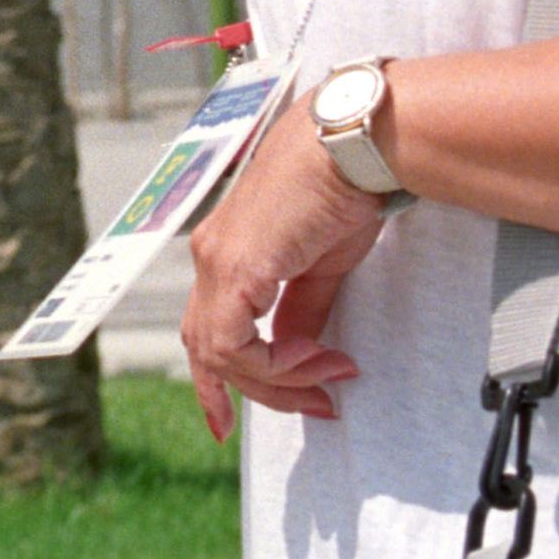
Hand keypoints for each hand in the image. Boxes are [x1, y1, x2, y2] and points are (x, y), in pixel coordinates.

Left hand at [181, 100, 384, 436]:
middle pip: (208, 351)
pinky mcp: (235, 266)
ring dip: (278, 380)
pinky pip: (233, 341)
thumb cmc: (341, 190)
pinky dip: (272, 363)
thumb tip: (295, 350)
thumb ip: (299, 310)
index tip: (260, 410)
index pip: (207, 331)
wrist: (350, 147)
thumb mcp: (318, 266)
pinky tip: (312, 358)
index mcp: (225, 255)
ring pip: (218, 353)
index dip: (222, 383)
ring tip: (329, 376)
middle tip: (318, 404)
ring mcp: (216, 261)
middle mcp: (209, 258)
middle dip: (263, 391)